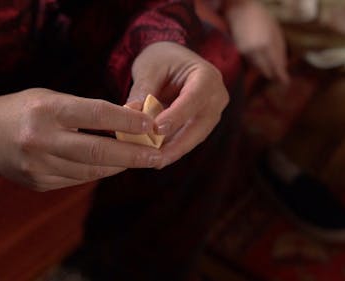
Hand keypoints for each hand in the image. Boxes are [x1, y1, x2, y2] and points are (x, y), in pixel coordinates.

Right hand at [0, 89, 162, 190]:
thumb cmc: (22, 109)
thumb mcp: (51, 98)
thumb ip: (87, 109)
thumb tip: (129, 119)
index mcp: (46, 110)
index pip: (96, 114)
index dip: (128, 120)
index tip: (151, 124)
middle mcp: (40, 139)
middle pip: (98, 151)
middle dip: (133, 155)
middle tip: (158, 155)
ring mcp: (37, 166)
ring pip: (91, 170)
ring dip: (119, 165)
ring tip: (140, 159)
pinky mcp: (37, 184)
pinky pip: (77, 179)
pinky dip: (97, 171)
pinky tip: (111, 165)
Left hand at [127, 41, 229, 168]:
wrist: (172, 59)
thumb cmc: (161, 60)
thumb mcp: (150, 69)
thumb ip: (143, 91)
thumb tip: (129, 113)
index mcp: (207, 77)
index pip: (193, 99)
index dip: (176, 116)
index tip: (156, 130)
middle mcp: (216, 97)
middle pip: (198, 125)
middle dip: (177, 145)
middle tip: (155, 160)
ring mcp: (212, 113)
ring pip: (194, 137)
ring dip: (173, 151)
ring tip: (151, 162)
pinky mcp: (202, 125)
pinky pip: (188, 139)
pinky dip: (172, 148)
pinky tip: (155, 158)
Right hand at [225, 0, 289, 83]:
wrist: (240, 10)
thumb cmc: (261, 17)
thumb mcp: (275, 31)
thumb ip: (279, 49)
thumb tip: (283, 66)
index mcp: (268, 44)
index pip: (276, 65)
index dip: (281, 76)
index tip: (285, 82)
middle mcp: (256, 51)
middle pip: (266, 70)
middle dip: (272, 73)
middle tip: (278, 78)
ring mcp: (246, 52)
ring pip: (257, 67)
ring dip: (264, 68)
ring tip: (270, 69)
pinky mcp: (238, 52)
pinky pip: (250, 62)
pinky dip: (256, 63)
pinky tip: (259, 59)